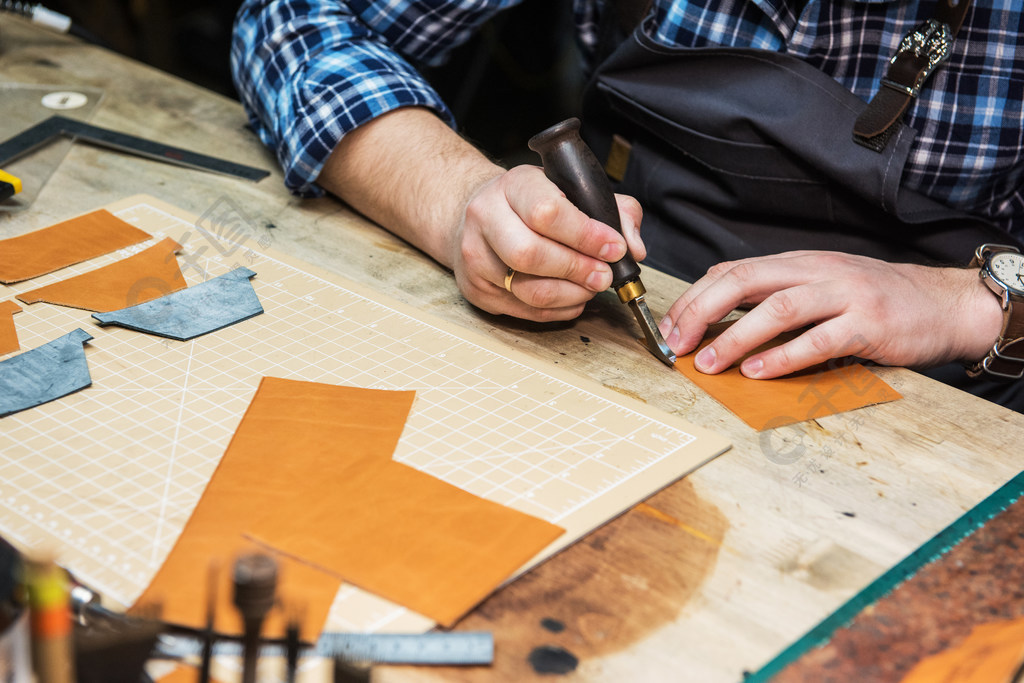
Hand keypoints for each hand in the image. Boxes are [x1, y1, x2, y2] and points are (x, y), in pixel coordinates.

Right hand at [449, 164, 644, 321]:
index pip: (547, 213)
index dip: (586, 236)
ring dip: (570, 295)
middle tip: (603, 276)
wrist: (479, 212)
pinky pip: (522, 310)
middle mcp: (486, 217)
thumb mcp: (573, 189)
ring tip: (590, 288)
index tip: (614, 248)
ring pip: (527, 290)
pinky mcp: (476, 288)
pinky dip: (556, 311)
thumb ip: (614, 210)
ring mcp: (476, 255)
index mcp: (513, 186)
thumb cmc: (532, 202)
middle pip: (531, 255)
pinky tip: (572, 299)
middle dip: (577, 270)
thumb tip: (634, 248)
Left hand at [657, 251, 1002, 377]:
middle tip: (677, 343)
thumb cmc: (874, 299)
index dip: (695, 299)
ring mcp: (844, 294)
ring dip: (736, 338)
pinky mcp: (869, 324)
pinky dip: (783, 358)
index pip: (732, 271)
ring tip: (709, 363)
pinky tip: (758, 372)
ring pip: (777, 309)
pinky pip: (818, 340)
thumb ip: (774, 294)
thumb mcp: (819, 284)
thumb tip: (716, 316)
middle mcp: (817, 271)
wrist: (943, 303)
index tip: (670, 327)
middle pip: (745, 282)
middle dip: (702, 312)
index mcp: (798, 262)